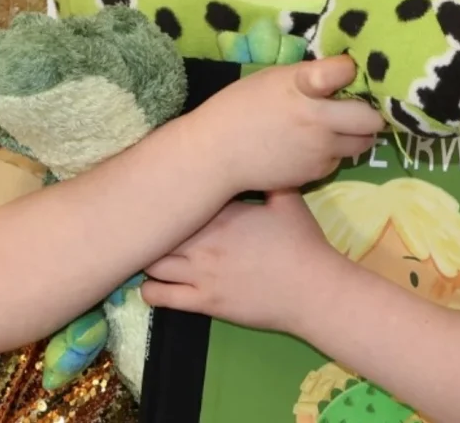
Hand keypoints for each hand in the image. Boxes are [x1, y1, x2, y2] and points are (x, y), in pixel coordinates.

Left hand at [141, 189, 343, 333]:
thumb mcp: (288, 201)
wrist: (312, 290)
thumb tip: (259, 158)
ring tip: (150, 256)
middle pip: (157, 231)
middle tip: (149, 228)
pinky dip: (149, 290)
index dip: (167, 199)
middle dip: (152, 229)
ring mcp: (200, 274)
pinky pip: (159, 297)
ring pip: (151, 264)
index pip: (178, 201)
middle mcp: (204, 242)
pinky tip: (152, 285)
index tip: (165, 198)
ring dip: (147, 258)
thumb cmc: (303, 244)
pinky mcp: (203, 303)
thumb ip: (268, 180)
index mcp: (222, 214)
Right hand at [189, 55, 382, 194]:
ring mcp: (321, 150)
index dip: (349, 70)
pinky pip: (339, 160)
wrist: (217, 154)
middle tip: (356, 107)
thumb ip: (311, 76)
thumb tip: (344, 74)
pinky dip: (333, 152)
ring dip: (355, 134)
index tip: (345, 72)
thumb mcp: (274, 78)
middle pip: (371, 119)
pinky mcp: (316, 173)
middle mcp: (319, 120)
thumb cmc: (240, 107)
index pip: (344, 71)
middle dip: (369, 112)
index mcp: (304, 87)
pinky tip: (311, 146)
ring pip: (362, 143)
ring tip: (336, 127)